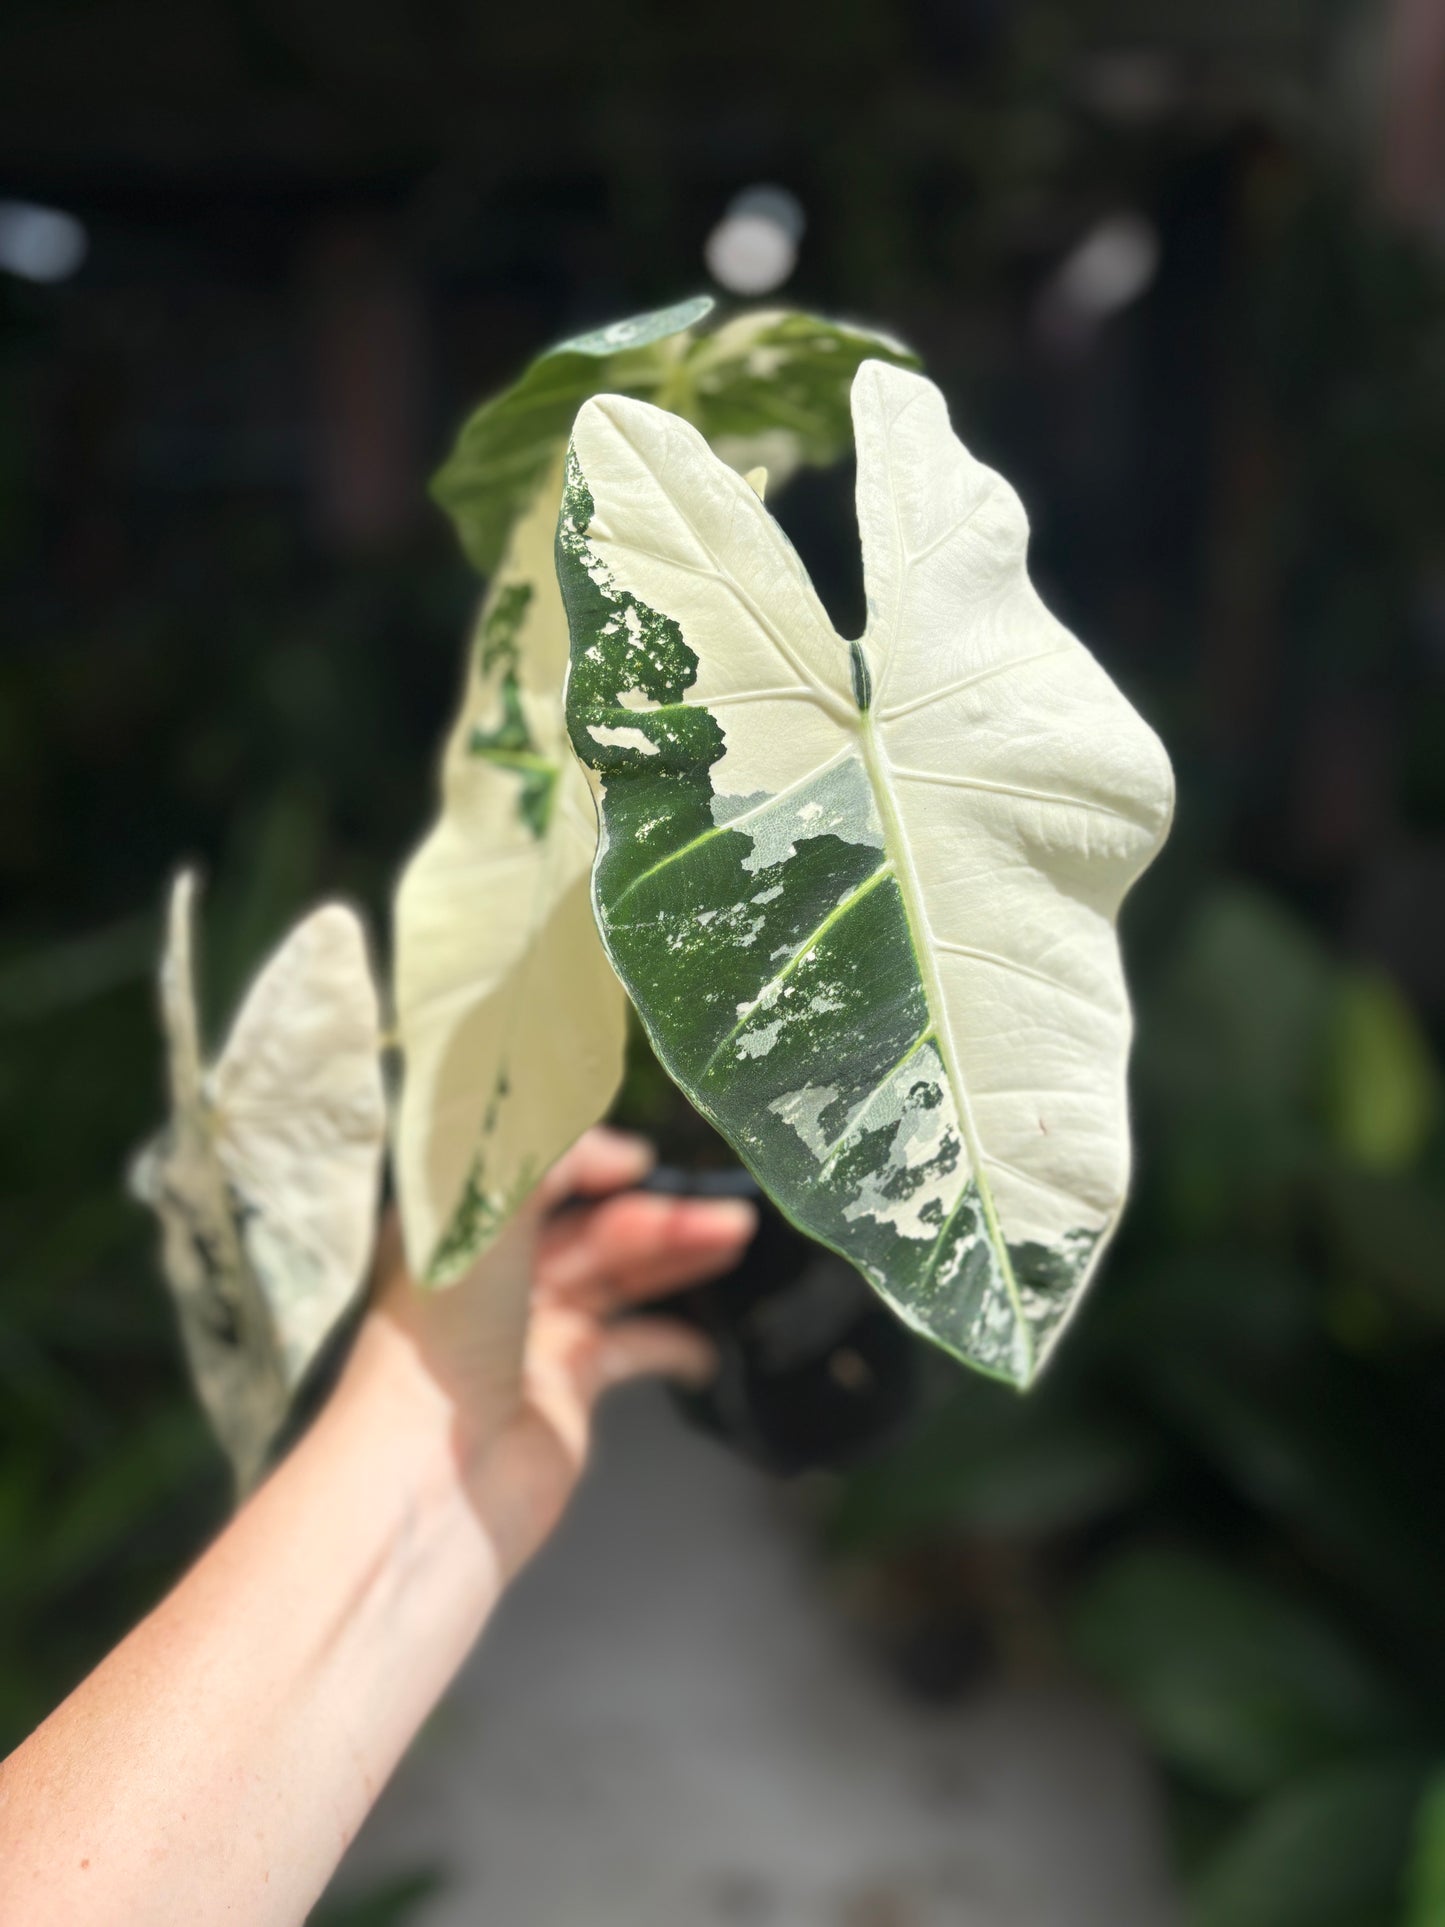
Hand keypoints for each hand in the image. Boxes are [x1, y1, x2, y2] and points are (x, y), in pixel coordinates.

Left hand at [344, 1129, 755, 1580]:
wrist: (436, 1472)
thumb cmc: (446, 1328)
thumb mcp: (487, 1207)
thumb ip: (547, 1152)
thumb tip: (619, 1148)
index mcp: (459, 1221)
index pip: (536, 1168)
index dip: (592, 1158)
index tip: (642, 1159)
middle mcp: (494, 1272)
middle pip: (590, 1225)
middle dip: (659, 1211)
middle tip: (729, 1208)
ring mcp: (531, 1333)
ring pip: (618, 1277)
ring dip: (676, 1255)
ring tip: (737, 1238)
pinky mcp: (565, 1390)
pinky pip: (631, 1351)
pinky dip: (673, 1342)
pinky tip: (708, 1343)